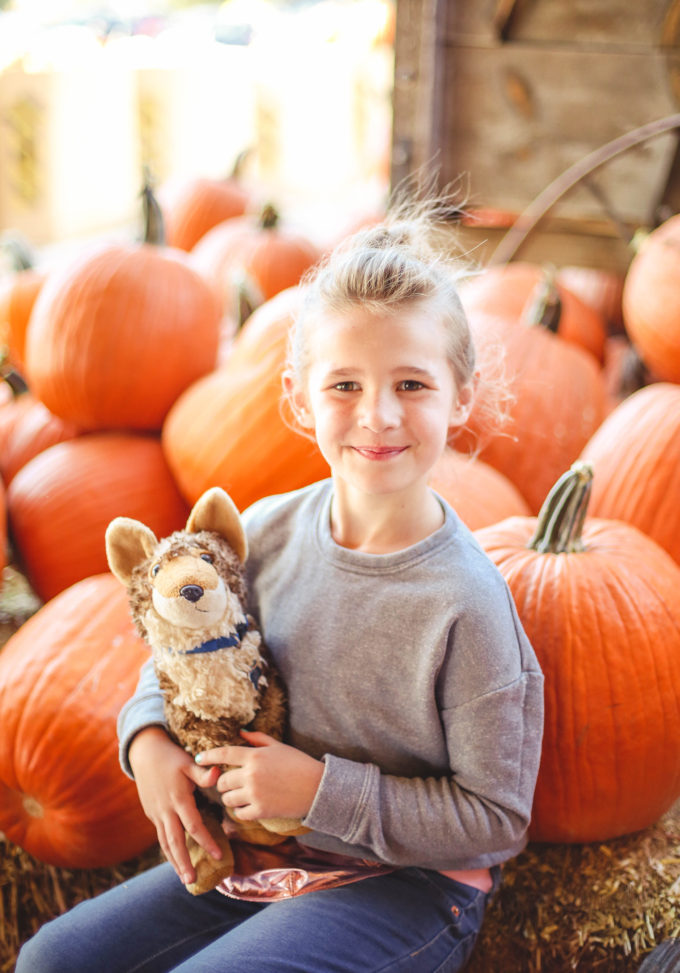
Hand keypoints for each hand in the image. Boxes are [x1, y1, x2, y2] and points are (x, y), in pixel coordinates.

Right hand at [128, 726, 222, 884]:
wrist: (144, 754)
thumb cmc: (171, 757)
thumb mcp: (188, 762)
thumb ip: (203, 773)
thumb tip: (219, 775)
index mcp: (178, 800)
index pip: (194, 826)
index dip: (206, 842)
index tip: (219, 856)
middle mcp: (165, 811)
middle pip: (175, 842)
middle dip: (184, 863)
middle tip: (192, 881)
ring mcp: (156, 814)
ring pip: (165, 843)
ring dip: (174, 862)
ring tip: (184, 879)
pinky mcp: (152, 814)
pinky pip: (161, 836)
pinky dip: (169, 850)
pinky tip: (176, 860)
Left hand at [196, 731, 323, 821]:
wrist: (317, 787)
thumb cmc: (298, 763)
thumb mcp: (278, 746)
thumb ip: (257, 739)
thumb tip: (240, 732)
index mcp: (254, 755)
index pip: (224, 754)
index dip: (208, 756)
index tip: (199, 759)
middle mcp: (251, 774)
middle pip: (222, 780)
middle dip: (224, 782)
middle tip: (232, 783)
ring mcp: (255, 794)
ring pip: (227, 798)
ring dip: (231, 797)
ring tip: (240, 795)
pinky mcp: (261, 811)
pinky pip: (238, 813)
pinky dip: (240, 811)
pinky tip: (247, 806)